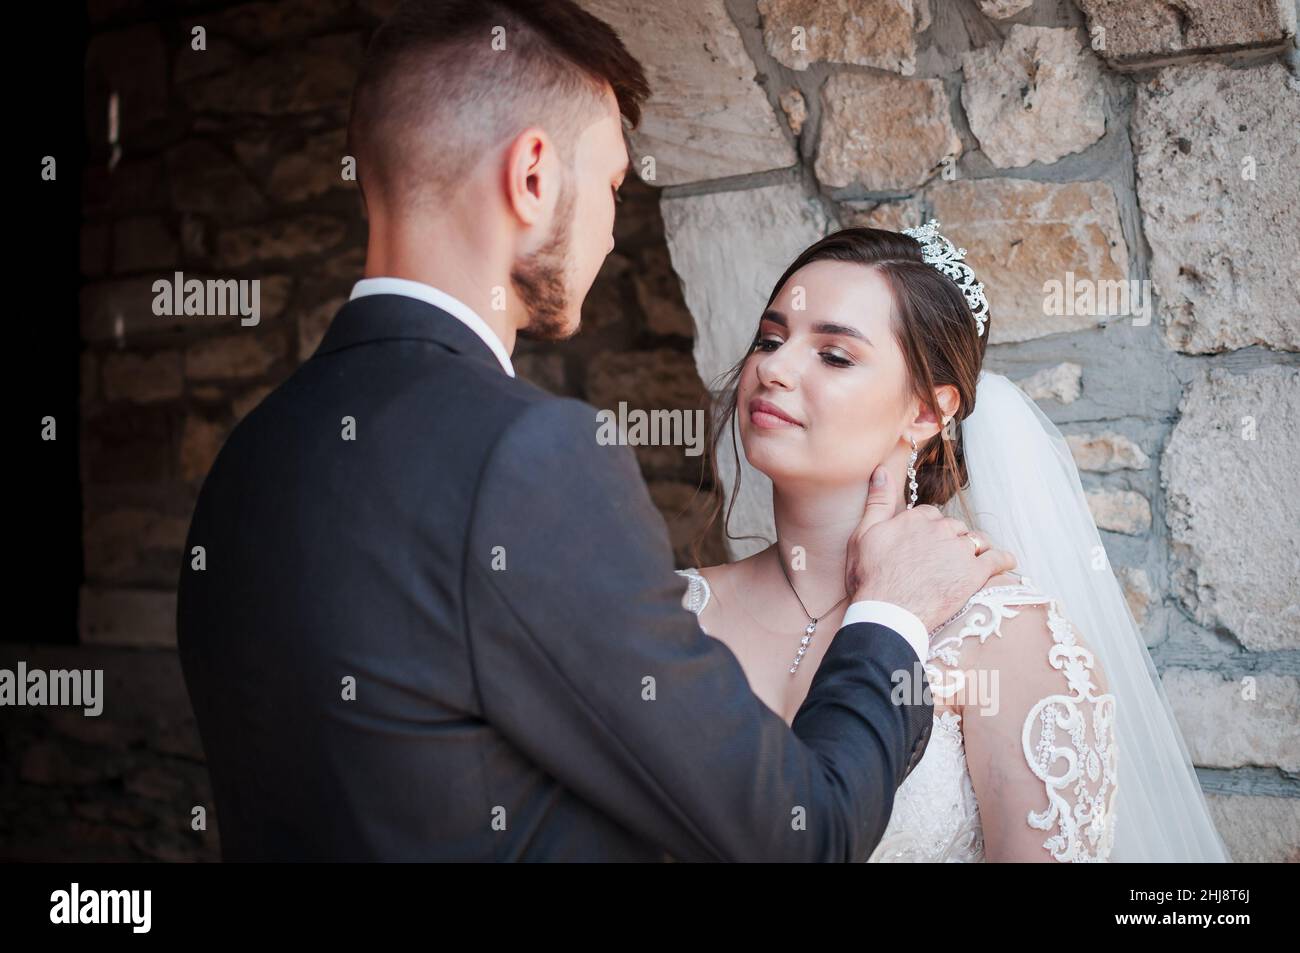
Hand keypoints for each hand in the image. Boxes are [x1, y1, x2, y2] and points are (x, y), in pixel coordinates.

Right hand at [846, 466, 1015, 632]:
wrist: (887, 612)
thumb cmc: (870, 577)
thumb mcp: (863, 534)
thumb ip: (877, 501)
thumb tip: (882, 470)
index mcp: (915, 519)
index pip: (930, 514)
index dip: (928, 529)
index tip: (924, 543)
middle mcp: (940, 529)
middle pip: (954, 527)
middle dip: (950, 539)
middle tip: (942, 558)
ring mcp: (959, 551)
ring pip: (976, 540)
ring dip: (975, 547)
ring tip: (972, 560)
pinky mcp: (974, 573)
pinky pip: (997, 560)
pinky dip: (1003, 560)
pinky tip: (1007, 562)